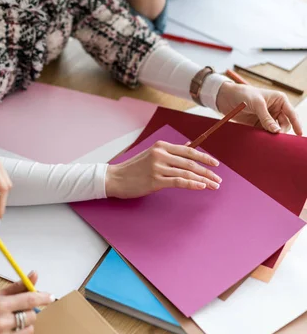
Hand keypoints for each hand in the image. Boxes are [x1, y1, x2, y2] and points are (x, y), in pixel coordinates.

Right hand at [0, 271, 53, 333]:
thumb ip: (16, 287)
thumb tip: (34, 275)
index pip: (28, 299)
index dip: (42, 297)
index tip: (50, 297)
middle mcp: (0, 322)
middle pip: (31, 316)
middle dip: (28, 313)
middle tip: (17, 312)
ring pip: (29, 331)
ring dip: (24, 326)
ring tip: (10, 324)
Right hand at [105, 142, 220, 198]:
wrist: (116, 178)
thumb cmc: (134, 168)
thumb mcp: (151, 154)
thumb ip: (170, 152)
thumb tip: (188, 147)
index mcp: (161, 146)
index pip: (189, 150)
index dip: (205, 157)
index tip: (216, 164)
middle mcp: (161, 154)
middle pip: (191, 162)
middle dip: (207, 171)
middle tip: (218, 179)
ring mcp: (158, 167)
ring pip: (187, 172)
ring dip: (203, 180)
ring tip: (213, 186)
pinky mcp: (155, 180)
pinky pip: (178, 181)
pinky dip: (192, 184)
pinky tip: (201, 187)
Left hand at [216, 82, 302, 134]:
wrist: (226, 97)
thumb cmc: (243, 94)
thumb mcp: (256, 104)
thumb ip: (266, 118)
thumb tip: (276, 131)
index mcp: (280, 100)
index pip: (291, 114)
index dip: (297, 124)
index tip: (299, 134)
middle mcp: (276, 109)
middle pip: (284, 124)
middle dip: (281, 131)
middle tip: (276, 138)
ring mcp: (268, 118)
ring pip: (275, 130)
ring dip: (272, 135)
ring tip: (268, 139)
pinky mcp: (259, 124)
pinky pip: (265, 133)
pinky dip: (264, 137)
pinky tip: (262, 140)